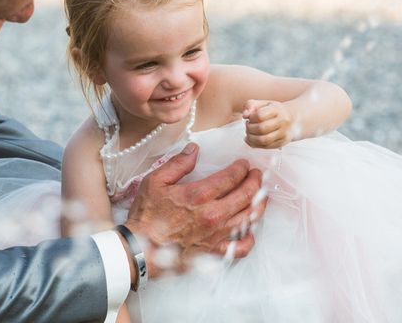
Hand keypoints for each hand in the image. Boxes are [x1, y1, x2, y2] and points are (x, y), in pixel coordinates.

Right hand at [124, 143, 266, 277]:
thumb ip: (178, 163)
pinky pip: (241, 247)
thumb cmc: (147, 216)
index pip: (232, 177)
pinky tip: (250, 230)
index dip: (241, 168)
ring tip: (261, 196)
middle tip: (257, 175)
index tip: (244, 164)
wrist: (140, 249)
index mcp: (200, 194)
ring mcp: (216, 234)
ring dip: (259, 204)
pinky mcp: (214, 252)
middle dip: (255, 182)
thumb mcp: (156, 181)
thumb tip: (194, 149)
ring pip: (249, 218)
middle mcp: (214, 214)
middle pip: (246, 195)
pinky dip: (250, 238)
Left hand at [243, 99, 297, 148]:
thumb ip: (250, 105)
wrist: (291, 118)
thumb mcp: (262, 103)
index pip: (260, 115)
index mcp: (278, 109)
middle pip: (261, 128)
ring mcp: (284, 133)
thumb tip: (244, 115)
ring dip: (251, 138)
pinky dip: (254, 144)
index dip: (251, 117)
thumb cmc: (272, 110)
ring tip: (249, 133)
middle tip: (248, 125)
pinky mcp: (281, 143)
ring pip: (263, 140)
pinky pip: (265, 147)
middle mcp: (283, 121)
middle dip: (249, 128)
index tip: (250, 117)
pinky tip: (251, 139)